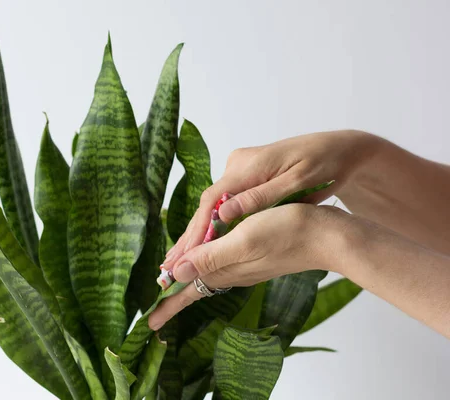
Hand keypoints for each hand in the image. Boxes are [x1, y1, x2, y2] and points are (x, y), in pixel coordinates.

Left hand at [148, 204, 347, 330]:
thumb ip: (210, 257)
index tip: (149, 322)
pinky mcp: (255, 255)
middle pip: (195, 286)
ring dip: (187, 279)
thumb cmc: (287, 233)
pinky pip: (220, 263)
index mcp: (226, 270)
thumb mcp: (243, 242)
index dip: (168, 304)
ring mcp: (245, 265)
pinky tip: (202, 257)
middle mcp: (233, 271)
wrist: (326, 236)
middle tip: (155, 308)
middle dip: (174, 296)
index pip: (189, 292)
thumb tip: (176, 274)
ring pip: (206, 275)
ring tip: (170, 283)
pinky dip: (205, 262)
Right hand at [162, 129, 381, 270]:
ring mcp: (241, 169)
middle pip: (207, 204)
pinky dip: (213, 223)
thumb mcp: (296, 183)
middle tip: (168, 265)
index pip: (212, 201)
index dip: (196, 230)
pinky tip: (203, 241)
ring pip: (214, 205)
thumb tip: (223, 215)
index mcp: (247, 165)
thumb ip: (259, 198)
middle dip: (190, 236)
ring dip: (199, 232)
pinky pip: (224, 201)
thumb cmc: (324, 165)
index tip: (183, 255)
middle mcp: (237, 164)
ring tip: (179, 259)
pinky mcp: (247, 175)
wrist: (341, 148)